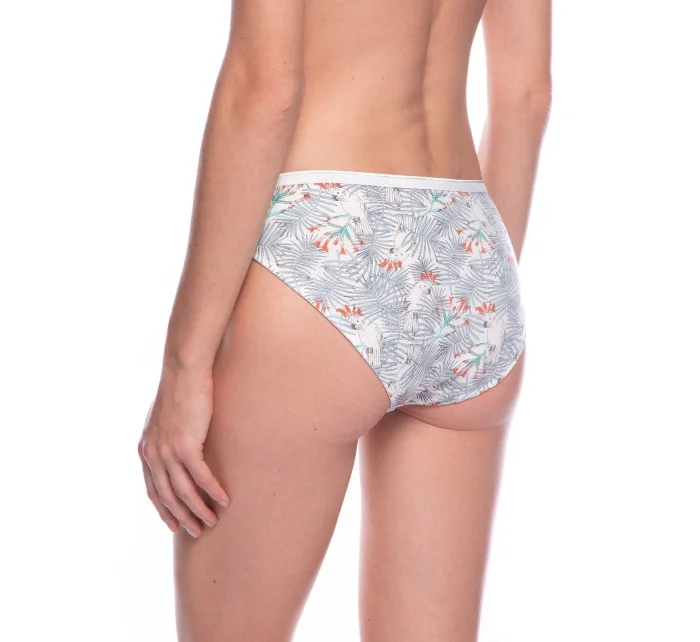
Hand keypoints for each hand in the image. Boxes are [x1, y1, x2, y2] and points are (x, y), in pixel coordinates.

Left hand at [137, 366, 229, 536]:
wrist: (183, 371)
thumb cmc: (179, 390)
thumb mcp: (165, 418)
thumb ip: (165, 436)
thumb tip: (176, 446)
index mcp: (146, 449)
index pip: (153, 489)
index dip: (164, 510)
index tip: (175, 524)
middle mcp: (153, 454)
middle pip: (167, 496)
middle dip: (182, 516)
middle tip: (197, 530)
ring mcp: (168, 452)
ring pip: (183, 491)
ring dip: (199, 509)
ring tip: (212, 521)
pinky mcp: (186, 446)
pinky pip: (201, 477)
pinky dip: (212, 491)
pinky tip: (224, 500)